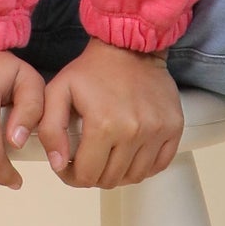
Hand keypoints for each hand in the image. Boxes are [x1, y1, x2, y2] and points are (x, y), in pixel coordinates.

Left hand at [36, 39, 184, 187]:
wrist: (130, 46)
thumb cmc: (92, 69)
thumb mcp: (58, 91)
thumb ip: (51, 130)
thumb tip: (59, 165)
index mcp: (103, 125)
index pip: (86, 175)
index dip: (72, 177)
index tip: (68, 167)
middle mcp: (134, 131)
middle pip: (111, 179)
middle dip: (93, 175)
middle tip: (87, 160)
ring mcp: (157, 131)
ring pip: (135, 176)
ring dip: (119, 173)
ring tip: (108, 157)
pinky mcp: (173, 127)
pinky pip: (160, 165)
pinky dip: (144, 167)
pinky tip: (130, 154)